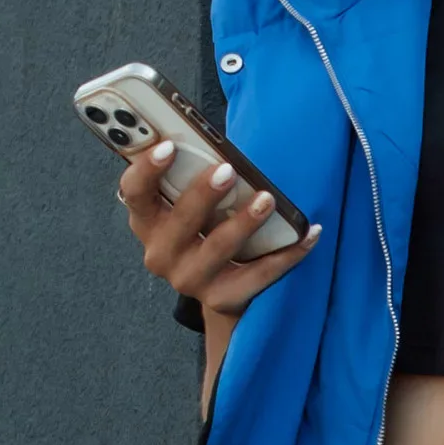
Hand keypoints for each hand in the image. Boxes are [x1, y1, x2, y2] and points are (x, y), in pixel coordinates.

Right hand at [117, 141, 321, 317]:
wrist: (221, 289)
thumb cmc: (205, 229)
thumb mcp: (188, 203)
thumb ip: (189, 175)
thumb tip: (218, 145)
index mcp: (148, 221)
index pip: (134, 192)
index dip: (147, 169)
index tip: (170, 146)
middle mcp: (161, 253)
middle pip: (179, 221)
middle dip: (203, 194)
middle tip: (228, 171)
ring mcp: (190, 279)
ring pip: (217, 248)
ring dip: (244, 221)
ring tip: (268, 200)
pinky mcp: (222, 298)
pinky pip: (259, 275)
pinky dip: (287, 254)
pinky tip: (309, 233)